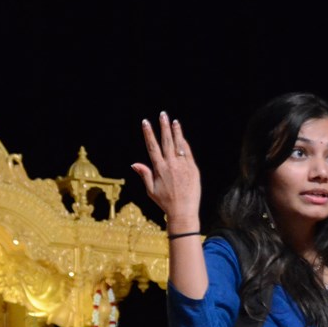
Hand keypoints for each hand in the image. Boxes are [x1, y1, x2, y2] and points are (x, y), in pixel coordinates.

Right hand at [130, 112, 200, 226]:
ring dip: (176, 131)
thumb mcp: (151, 190)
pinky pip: (187, 153)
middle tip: (162, 115)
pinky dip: (184, 144)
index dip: (148, 134)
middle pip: (166, 141)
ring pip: (178, 144)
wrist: (183, 211)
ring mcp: (183, 166)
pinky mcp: (193, 169)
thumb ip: (145, 174)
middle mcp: (171, 165)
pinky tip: (182, 137)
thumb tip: (134, 164)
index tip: (146, 122)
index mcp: (160, 169)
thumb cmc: (166, 202)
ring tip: (174, 121)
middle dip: (163, 127)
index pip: (152, 147)